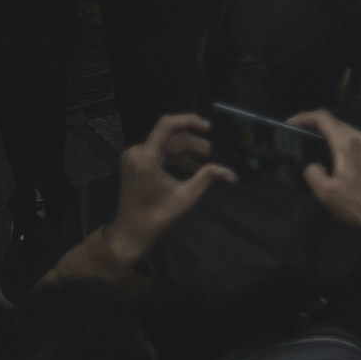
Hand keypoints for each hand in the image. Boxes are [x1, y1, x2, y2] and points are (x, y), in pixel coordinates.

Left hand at [99, 114, 229, 269]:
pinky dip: (176, 160)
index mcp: (145, 157)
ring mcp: (134, 159)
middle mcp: (137, 152)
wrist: (129, 239)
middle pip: (170, 138)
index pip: (168, 124)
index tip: (209, 128)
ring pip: (166, 147)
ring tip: (207, 163)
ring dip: (187, 154)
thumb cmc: (156, 220)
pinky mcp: (136, 167)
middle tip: (214, 154)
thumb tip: (231, 173)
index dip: (190, 121)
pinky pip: (159, 155)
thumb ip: (207, 178)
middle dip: (194, 145)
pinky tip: (192, 169)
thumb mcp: (186, 199)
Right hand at [298, 113, 360, 256]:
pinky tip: (345, 164)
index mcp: (347, 142)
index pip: (323, 118)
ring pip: (350, 133)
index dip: (304, 117)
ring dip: (334, 138)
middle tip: (304, 140)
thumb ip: (313, 175)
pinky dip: (348, 146)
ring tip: (323, 153)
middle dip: (318, 129)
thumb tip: (314, 165)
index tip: (290, 123)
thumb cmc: (359, 203)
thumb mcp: (328, 194)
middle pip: (337, 124)